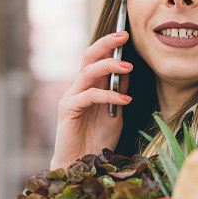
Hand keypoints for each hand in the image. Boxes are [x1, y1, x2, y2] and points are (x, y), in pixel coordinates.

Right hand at [50, 31, 132, 169]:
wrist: (82, 165)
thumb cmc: (98, 141)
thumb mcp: (116, 114)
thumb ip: (119, 93)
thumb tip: (129, 70)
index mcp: (89, 86)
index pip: (97, 58)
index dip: (110, 45)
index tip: (127, 33)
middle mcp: (78, 87)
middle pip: (88, 56)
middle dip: (106, 43)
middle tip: (124, 35)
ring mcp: (71, 97)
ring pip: (88, 71)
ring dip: (110, 66)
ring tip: (129, 66)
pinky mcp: (68, 109)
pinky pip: (90, 96)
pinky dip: (110, 96)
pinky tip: (125, 100)